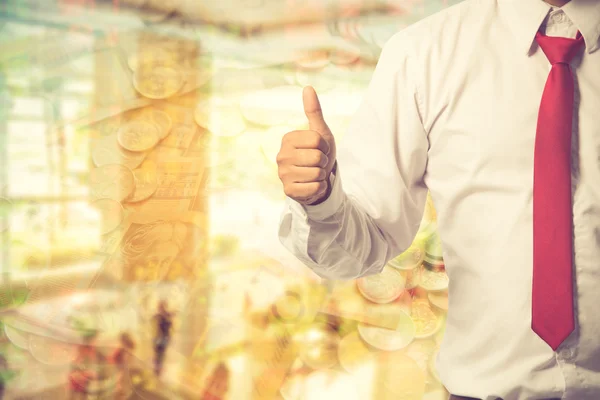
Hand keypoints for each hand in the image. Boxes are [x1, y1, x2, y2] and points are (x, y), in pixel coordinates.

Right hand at [277, 86, 336, 204]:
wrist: (317, 180)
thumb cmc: (318, 154)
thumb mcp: (320, 133)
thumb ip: (314, 111)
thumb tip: (308, 87)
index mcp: (288, 139)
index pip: (317, 140)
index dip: (325, 146)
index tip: (320, 149)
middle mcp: (281, 156)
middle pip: (317, 157)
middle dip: (323, 161)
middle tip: (317, 163)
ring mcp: (283, 174)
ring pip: (316, 173)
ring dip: (321, 175)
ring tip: (314, 174)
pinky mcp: (288, 191)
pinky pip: (314, 188)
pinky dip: (318, 188)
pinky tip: (311, 185)